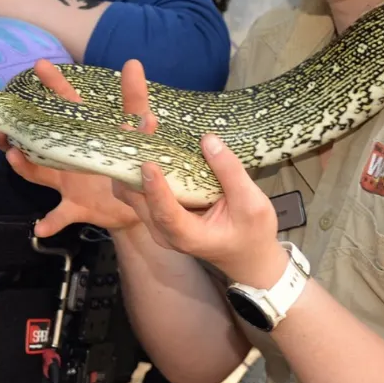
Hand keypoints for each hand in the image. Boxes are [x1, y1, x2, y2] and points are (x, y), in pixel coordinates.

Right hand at [0, 59, 154, 236]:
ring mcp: (68, 181)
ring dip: (24, 166)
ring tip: (14, 156)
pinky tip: (40, 227)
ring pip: (38, 172)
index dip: (53, 84)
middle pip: (36, 139)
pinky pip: (59, 214)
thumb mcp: (138, 131)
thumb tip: (134, 64)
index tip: (39, 64)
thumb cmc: (132, 163)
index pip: (65, 104)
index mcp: (83, 134)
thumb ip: (136, 102)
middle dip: (16, 132)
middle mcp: (68, 155)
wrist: (141, 205)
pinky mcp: (76, 206)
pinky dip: (50, 221)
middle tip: (1, 125)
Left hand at [109, 67, 286, 287]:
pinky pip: (138, 187)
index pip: (166, 214)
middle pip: (139, 197)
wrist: (247, 256)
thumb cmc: (252, 233)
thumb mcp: (252, 204)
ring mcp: (157, 221)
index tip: (148, 164)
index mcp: (188, 236)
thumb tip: (208, 139)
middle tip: (138, 126)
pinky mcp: (157, 210)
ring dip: (131, 159)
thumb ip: (230, 173)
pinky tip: (143, 137)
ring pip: (131, 191)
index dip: (156, 190)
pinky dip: (136, 163)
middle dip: (134, 162)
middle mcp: (164, 231)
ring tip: (137, 125)